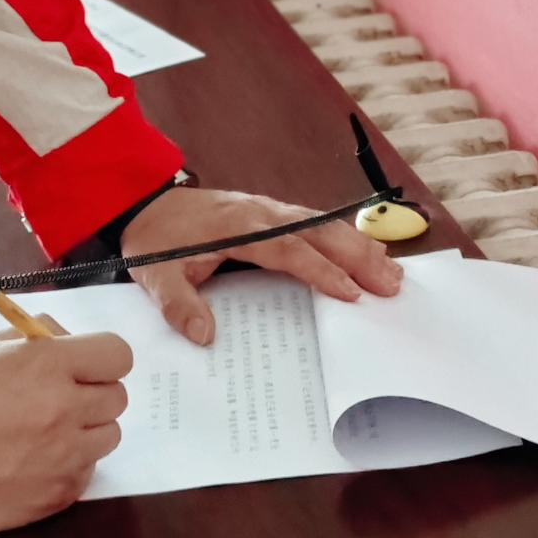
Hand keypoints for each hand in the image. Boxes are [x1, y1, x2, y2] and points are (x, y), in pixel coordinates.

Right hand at [0, 330, 133, 536]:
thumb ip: (35, 338)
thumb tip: (67, 340)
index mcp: (48, 366)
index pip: (118, 355)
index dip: (101, 359)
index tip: (84, 367)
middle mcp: (64, 410)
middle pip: (117, 398)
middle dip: (92, 394)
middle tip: (57, 400)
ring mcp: (64, 458)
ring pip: (107, 437)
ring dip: (85, 432)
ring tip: (43, 434)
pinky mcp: (56, 497)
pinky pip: (85, 474)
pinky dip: (68, 467)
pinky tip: (31, 463)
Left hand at [122, 184, 402, 345]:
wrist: (145, 202)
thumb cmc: (155, 240)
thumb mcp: (154, 275)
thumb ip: (177, 305)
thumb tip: (204, 335)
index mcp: (238, 227)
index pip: (288, 249)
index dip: (320, 270)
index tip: (350, 293)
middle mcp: (262, 213)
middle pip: (319, 232)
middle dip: (358, 256)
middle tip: (391, 284)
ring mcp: (270, 210)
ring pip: (324, 224)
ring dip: (359, 245)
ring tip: (392, 271)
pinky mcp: (272, 213)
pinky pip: (316, 223)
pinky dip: (345, 237)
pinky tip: (367, 251)